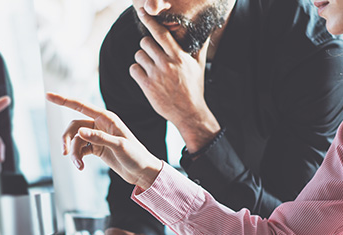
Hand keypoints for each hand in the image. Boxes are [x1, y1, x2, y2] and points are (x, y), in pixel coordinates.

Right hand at [47, 92, 162, 190]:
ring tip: (78, 165)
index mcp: (106, 118)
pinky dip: (78, 157)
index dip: (63, 100)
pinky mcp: (96, 148)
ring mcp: (97, 137)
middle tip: (65, 153)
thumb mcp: (119, 146)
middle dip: (67, 139)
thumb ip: (100, 138)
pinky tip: (80, 166)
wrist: (142, 171)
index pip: (81, 106)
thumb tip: (80, 132)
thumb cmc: (136, 156)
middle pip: (73, 126)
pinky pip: (80, 149)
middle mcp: (100, 124)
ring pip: (75, 140)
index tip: (48, 95)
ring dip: (73, 152)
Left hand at [131, 8, 220, 152]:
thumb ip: (200, 47)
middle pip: (145, 42)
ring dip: (142, 59)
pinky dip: (137, 71)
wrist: (189, 112)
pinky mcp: (147, 86)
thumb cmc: (194, 88)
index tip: (142, 12)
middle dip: (147, 46)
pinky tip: (145, 77)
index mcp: (179, 56)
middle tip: (153, 55)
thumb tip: (209, 31)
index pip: (161, 33)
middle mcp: (167, 63)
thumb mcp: (199, 66)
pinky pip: (133, 69)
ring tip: (151, 68)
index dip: (150, 21)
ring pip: (138, 55)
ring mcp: (156, 75)